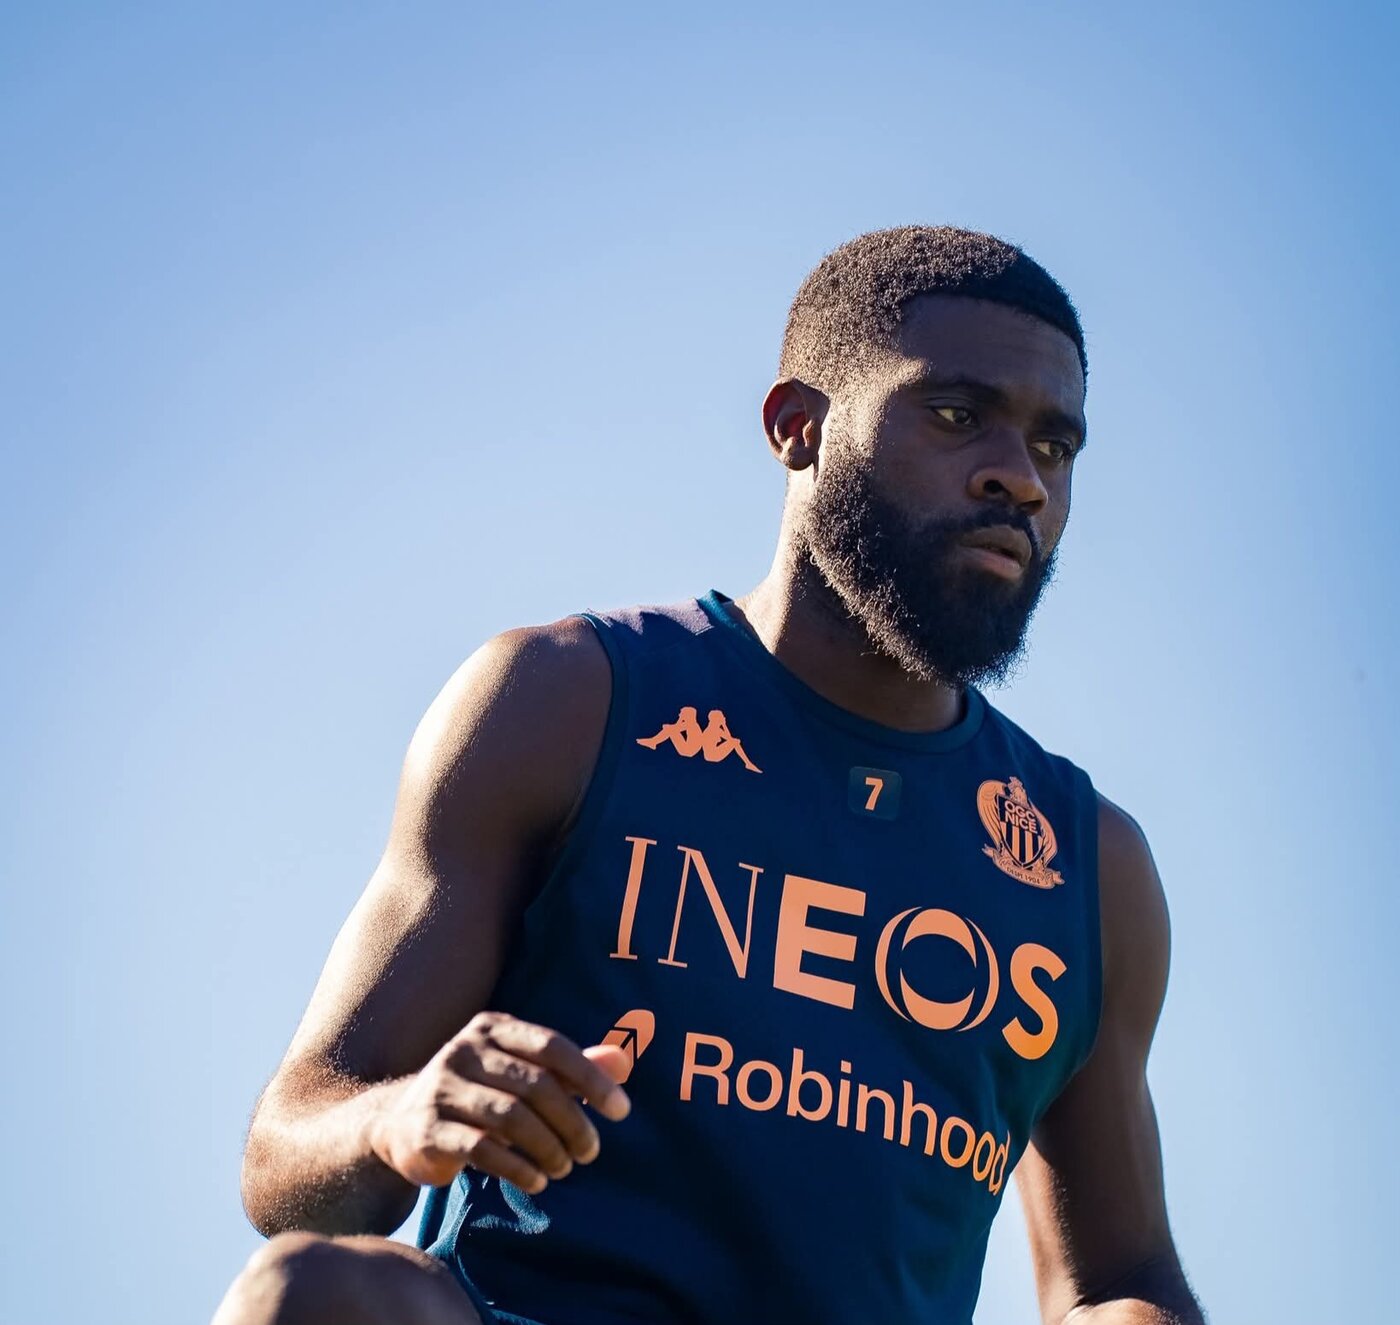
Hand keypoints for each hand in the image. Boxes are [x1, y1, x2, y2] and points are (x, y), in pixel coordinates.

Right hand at [367, 1012, 631, 1193]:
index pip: (552, 1046)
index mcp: (493, 1028)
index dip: (591, 1078)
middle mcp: (464, 1050)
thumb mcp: (522, 1073)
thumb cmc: (479, 1093)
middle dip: (572, 1121)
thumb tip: (623, 1061)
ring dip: (548, 1147)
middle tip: (592, 1151)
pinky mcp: (426, 1130)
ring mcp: (441, 1089)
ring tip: (566, 1167)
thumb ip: (572, 1067)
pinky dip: (517, 1168)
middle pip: (534, 1085)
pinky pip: (482, 1149)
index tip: (620, 1111)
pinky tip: (537, 1181)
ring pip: (510, 1118)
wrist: (398, 1122)